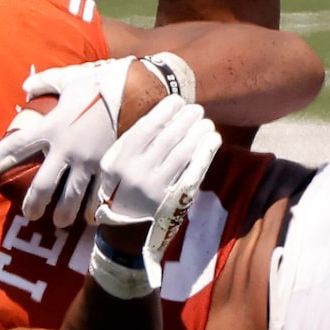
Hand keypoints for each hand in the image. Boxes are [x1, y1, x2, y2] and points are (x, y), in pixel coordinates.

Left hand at [0, 58, 131, 226]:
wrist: (141, 91)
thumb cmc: (103, 83)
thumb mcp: (72, 78)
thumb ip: (47, 81)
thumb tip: (26, 85)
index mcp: (53, 126)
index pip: (18, 146)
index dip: (1, 157)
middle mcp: (67, 149)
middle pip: (42, 186)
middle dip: (33, 205)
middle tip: (30, 216)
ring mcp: (89, 163)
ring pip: (69, 200)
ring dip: (62, 215)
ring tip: (58, 223)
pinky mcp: (109, 169)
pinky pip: (98, 197)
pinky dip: (91, 210)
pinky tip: (88, 217)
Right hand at [90, 92, 219, 261]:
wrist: (124, 229)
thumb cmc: (123, 186)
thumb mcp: (115, 163)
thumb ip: (134, 139)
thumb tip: (164, 112)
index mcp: (119, 159)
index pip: (147, 127)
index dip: (165, 111)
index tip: (178, 101)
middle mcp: (137, 172)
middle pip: (169, 137)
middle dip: (186, 119)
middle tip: (197, 110)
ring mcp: (156, 187)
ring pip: (183, 152)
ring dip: (198, 133)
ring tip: (206, 123)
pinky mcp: (173, 200)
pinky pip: (194, 171)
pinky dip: (206, 152)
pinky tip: (213, 139)